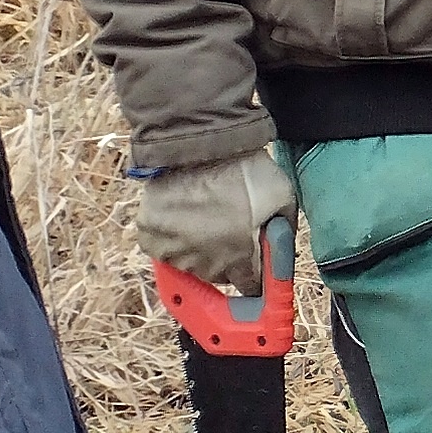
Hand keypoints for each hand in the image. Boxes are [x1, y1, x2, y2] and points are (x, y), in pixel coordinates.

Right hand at [138, 150, 294, 291]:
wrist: (203, 146)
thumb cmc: (246, 171)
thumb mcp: (283, 200)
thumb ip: (283, 231)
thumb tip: (281, 245)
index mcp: (238, 259)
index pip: (248, 285)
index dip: (253, 278)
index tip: (253, 270)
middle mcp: (202, 263)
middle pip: (216, 274)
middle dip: (225, 258)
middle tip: (228, 232)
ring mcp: (171, 250)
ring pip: (185, 262)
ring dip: (195, 249)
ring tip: (205, 220)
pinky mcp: (148, 233)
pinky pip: (159, 247)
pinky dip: (168, 239)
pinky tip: (181, 220)